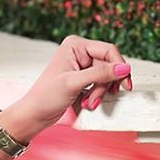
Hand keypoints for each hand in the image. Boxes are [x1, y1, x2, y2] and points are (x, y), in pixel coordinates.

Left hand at [0, 35, 132, 143]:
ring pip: (106, 76)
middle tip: (95, 99)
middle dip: (104, 85)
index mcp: (75, 45)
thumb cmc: (46, 96)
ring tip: (88, 103)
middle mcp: (79, 51)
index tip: (125, 84)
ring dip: (100, 92)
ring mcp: (81, 64)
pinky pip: (100, 83)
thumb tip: (124, 67)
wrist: (35, 114)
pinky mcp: (82, 77)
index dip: (119, 67)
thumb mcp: (74, 83)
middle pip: (109, 65)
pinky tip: (87, 102)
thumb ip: (100, 74)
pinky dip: (97, 94)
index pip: (108, 50)